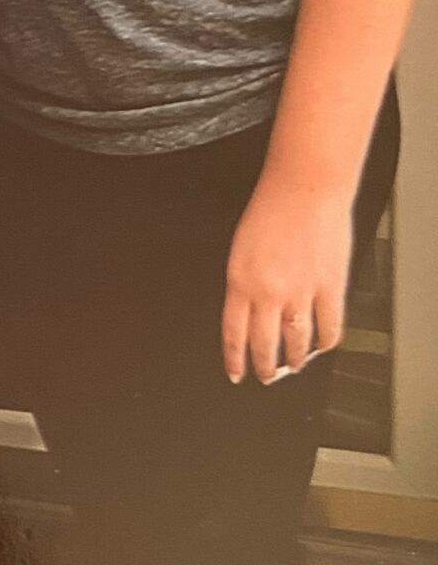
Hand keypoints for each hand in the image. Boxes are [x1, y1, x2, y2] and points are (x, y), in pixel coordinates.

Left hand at [221, 180, 352, 384]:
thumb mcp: (241, 248)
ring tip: (294, 365)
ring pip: (296, 342)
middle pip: (264, 344)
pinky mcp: (329, 288)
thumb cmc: (271, 208)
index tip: (236, 372)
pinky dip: (326, 341)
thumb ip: (245, 281)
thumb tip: (252, 309)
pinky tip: (323, 345)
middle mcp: (268, 291)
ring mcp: (300, 292)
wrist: (304, 188)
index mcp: (240, 280)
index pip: (233, 333)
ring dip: (295, 359)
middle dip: (265, 367)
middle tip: (267, 376)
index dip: (235, 358)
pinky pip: (329, 327)